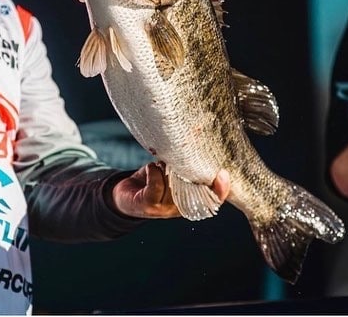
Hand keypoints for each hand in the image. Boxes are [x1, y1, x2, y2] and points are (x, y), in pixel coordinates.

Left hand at [111, 162, 230, 218]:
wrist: (124, 196)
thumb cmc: (152, 178)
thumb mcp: (171, 170)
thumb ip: (184, 164)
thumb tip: (196, 139)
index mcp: (192, 199)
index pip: (213, 198)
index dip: (221, 189)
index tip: (224, 174)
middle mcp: (181, 207)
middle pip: (194, 189)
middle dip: (192, 169)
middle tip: (185, 154)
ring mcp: (165, 209)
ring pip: (173, 182)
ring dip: (166, 167)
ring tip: (160, 164)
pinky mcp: (149, 205)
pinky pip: (156, 184)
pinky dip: (153, 171)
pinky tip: (150, 168)